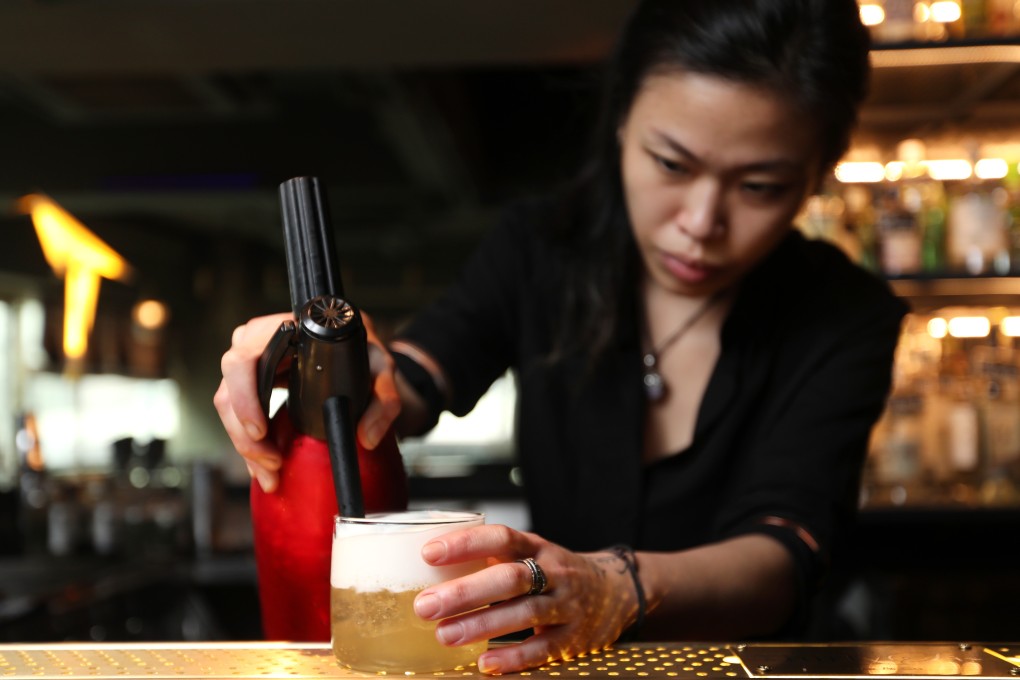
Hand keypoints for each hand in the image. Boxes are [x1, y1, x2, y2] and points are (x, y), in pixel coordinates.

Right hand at [213, 310, 402, 492]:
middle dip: (245, 435)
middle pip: (230, 390)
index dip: (244, 397)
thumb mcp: (380, 366)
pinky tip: (264, 467)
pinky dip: (249, 445)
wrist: (354, 349)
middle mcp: (256, 344)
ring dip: (246, 446)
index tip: (261, 430)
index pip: (243, 361)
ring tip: (271, 473)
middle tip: (273, 463)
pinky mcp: (250, 386)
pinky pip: (238, 416)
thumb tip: (366, 437)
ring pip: (229, 408)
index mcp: (281, 332)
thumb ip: (385, 398)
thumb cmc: (361, 350)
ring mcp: (249, 365)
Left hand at [412, 525, 638, 673]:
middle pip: (511, 578)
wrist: (615, 590)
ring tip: (444, 635)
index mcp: (538, 547)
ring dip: (482, 624)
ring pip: (525, 613)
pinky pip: (543, 648)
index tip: (429, 552)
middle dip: (466, 592)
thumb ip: (491, 558)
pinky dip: (514, 657)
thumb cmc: (554, 572)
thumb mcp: (530, 554)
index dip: (467, 544)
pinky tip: (485, 663)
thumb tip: (428, 563)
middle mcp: (554, 572)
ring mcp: (567, 605)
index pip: (502, 538)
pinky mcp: (574, 639)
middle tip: (425, 605)